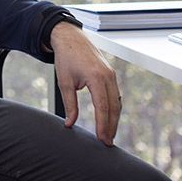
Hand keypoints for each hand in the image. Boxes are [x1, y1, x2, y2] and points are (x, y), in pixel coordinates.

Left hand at [50, 23, 120, 145]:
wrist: (70, 38)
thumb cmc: (66, 58)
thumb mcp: (65, 82)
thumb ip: (70, 104)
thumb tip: (69, 123)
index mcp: (96, 77)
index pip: (102, 107)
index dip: (102, 125)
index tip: (101, 139)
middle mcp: (108, 76)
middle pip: (114, 107)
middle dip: (111, 126)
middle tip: (107, 142)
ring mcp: (111, 74)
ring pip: (117, 102)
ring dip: (114, 119)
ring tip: (109, 134)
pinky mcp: (110, 74)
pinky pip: (115, 94)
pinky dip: (114, 108)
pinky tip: (110, 118)